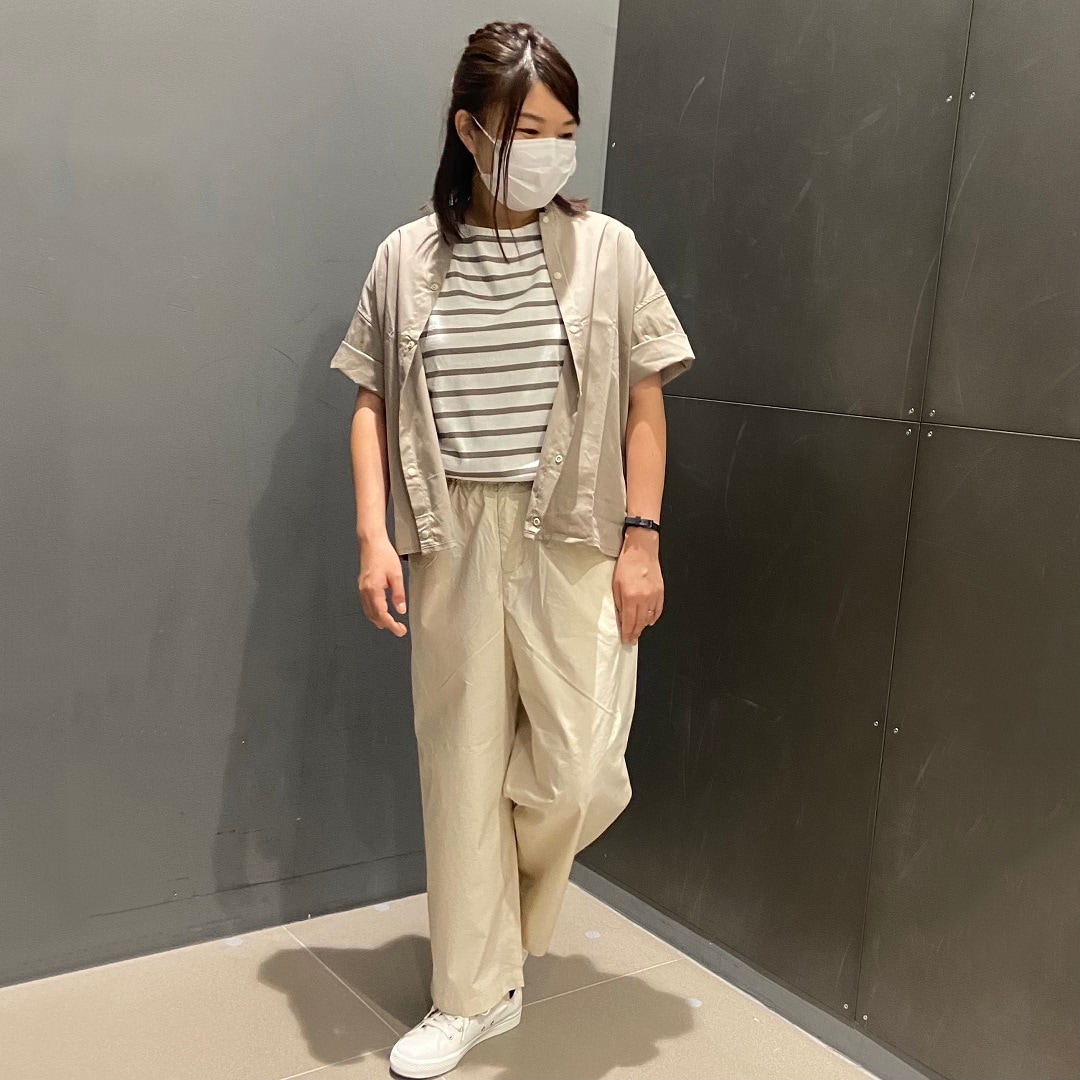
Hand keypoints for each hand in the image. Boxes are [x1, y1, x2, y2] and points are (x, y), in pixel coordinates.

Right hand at [358, 536, 407, 636]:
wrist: (371, 543)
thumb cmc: (383, 554)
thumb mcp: (396, 574)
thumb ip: (399, 594)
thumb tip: (401, 609)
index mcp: (373, 589)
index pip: (382, 614)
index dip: (391, 625)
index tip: (400, 631)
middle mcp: (365, 591)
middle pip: (373, 616)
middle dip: (386, 624)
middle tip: (399, 628)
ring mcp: (362, 589)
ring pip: (369, 612)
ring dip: (380, 620)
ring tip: (392, 624)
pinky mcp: (363, 586)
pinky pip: (366, 605)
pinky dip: (374, 612)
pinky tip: (382, 612)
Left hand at [612, 529, 663, 644]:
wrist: (642, 550)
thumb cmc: (627, 564)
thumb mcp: (615, 584)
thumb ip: (618, 602)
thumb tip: (621, 616)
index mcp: (630, 597)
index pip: (629, 621)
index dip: (627, 633)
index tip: (626, 640)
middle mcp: (643, 598)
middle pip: (640, 622)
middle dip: (635, 633)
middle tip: (631, 639)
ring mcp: (654, 595)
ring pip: (649, 618)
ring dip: (643, 626)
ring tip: (638, 631)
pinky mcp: (661, 592)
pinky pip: (658, 610)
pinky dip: (654, 617)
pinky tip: (649, 621)